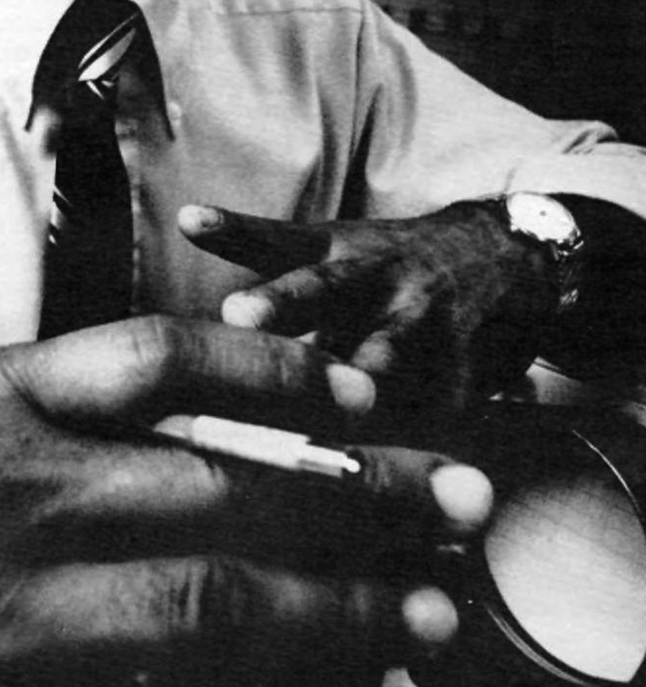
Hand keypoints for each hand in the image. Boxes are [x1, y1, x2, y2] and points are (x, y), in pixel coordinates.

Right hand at [0, 316, 490, 686]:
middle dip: (355, 493)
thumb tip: (236, 405)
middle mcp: (11, 494)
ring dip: (329, 606)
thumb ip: (78, 403)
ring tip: (422, 609)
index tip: (365, 396)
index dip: (279, 373)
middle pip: (218, 485)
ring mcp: (1, 609)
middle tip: (457, 502)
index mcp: (2, 400)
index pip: (164, 364)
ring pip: (199, 603)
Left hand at [179, 201, 556, 408]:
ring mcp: (417, 317)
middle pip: (319, 287)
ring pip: (381, 351)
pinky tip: (404, 466)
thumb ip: (263, 258)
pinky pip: (433, 404)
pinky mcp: (459, 362)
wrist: (502, 258)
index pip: (273, 238)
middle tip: (238, 314)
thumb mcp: (332, 248)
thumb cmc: (387, 266)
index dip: (231, 229)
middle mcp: (370, 276)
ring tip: (342, 398)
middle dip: (279, 304)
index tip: (190, 220)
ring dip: (358, 373)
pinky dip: (414, 434)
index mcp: (333, 251)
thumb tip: (184, 248)